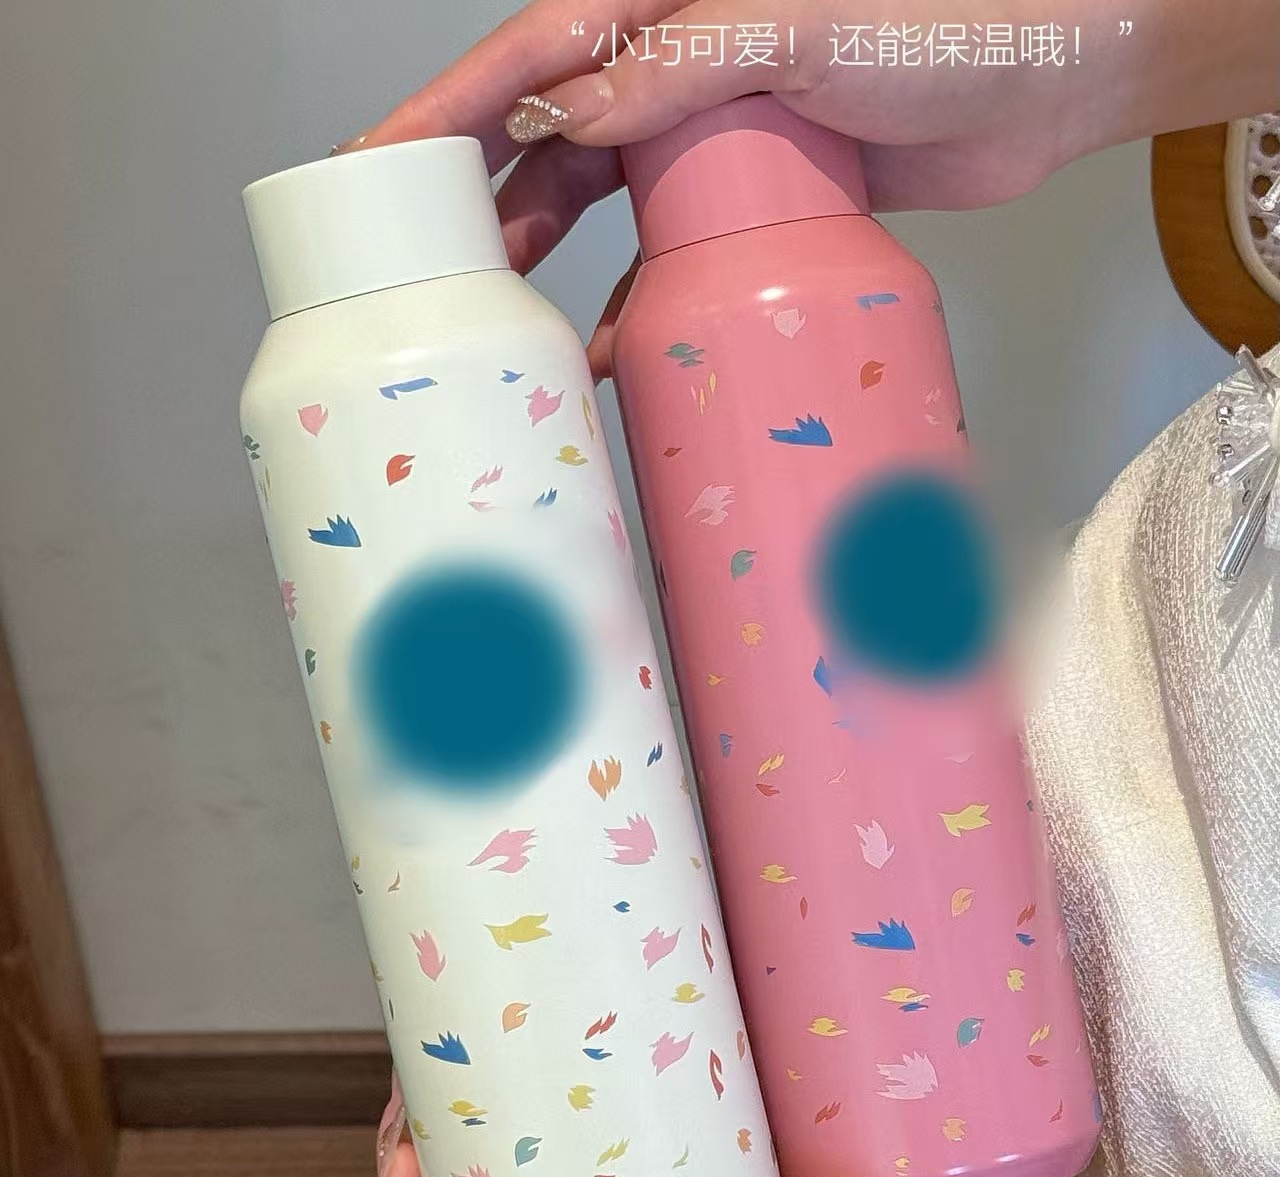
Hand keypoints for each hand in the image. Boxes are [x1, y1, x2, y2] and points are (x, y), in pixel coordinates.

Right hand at [347, 0, 1275, 377]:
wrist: (1056, 76)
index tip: (376, 165)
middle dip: (482, 197)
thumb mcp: (796, 23)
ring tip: (499, 310)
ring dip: (551, 256)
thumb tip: (558, 107)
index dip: (446, 113)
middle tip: (425, 262)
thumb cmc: (951, 17)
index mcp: (670, 5)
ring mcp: (720, 135)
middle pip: (549, 137)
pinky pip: (675, 252)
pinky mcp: (761, 196)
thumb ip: (672, 60)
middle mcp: (683, 66)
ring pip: (604, 201)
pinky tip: (612, 345)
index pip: (530, 57)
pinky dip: (643, 301)